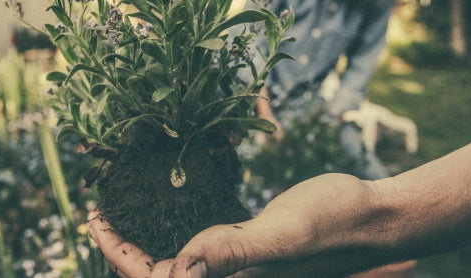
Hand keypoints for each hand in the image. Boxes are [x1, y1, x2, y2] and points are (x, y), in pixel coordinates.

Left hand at [89, 173, 401, 277]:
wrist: (377, 216)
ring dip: (146, 233)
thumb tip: (181, 269)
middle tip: (99, 207)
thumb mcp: (287, 233)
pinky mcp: (248, 245)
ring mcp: (239, 263)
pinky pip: (202, 241)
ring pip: (177, 255)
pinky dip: (177, 222)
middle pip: (161, 270)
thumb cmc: (339, 222)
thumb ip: (235, 251)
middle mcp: (231, 277)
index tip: (94, 216)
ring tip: (123, 203)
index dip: (119, 252)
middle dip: (124, 244)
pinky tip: (169, 199)